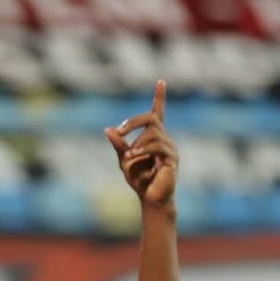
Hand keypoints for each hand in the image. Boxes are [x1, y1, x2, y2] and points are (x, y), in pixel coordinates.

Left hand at [104, 79, 176, 207]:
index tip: (160, 81)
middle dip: (132, 122)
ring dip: (137, 142)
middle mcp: (164, 138)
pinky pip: (157, 146)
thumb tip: (107, 129)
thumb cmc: (139, 180)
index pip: (158, 112)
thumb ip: (118, 145)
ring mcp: (170, 147)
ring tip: (128, 156)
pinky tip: (132, 157)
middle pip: (151, 118)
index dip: (159, 97)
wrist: (150, 199)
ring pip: (153, 132)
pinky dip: (142, 150)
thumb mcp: (124, 160)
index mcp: (154, 137)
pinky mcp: (172, 158)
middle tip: (119, 132)